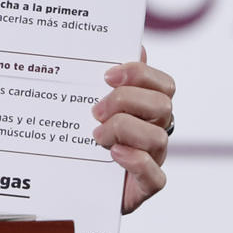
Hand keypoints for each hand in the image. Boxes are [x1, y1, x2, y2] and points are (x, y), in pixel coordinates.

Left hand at [92, 50, 173, 212]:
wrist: (70, 185)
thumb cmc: (82, 140)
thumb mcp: (86, 106)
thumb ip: (109, 80)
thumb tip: (134, 45)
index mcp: (145, 109)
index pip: (163, 84)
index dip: (139, 74)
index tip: (107, 76)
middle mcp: (153, 131)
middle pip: (162, 105)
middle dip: (126, 101)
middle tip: (95, 111)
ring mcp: (152, 159)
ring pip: (158, 138)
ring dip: (124, 131)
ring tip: (96, 137)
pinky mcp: (144, 188)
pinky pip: (156, 177)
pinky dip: (136, 162)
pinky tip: (114, 154)